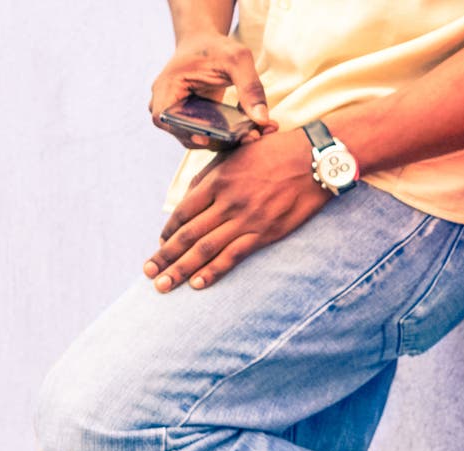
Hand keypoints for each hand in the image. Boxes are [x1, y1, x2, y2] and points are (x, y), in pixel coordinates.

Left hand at [145, 129, 330, 291]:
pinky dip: (214, 270)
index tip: (160, 243)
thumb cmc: (276, 152)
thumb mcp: (236, 154)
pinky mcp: (266, 232)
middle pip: (188, 234)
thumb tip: (190, 197)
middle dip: (165, 256)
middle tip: (148, 272)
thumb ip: (211, 176)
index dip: (168, 230)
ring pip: (206, 249)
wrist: (315, 160)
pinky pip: (234, 255)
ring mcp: (247, 219)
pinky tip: (198, 283)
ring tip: (164, 284)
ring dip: (182, 269)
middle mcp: (227, 201)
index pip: (183, 211)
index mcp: (217, 180)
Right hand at [150, 32, 276, 147]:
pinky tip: (254, 130)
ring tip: (256, 134)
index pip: (164, 117)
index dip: (182, 131)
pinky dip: (229, 136)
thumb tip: (262, 120)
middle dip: (217, 140)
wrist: (206, 42)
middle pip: (184, 133)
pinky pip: (209, 133)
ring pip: (198, 137)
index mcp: (167, 86)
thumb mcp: (238, 59)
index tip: (206, 138)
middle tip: (250, 138)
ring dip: (226, 141)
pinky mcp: (194, 117)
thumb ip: (251, 87)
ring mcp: (179, 112)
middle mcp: (167, 102)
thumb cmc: (217, 47)